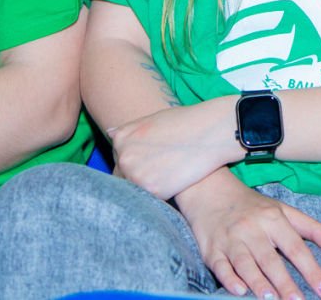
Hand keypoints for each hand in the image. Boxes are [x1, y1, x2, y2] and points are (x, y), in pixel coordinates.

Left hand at [108, 98, 240, 202]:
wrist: (211, 131)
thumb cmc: (186, 122)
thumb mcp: (153, 119)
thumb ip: (130, 131)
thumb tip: (109, 133)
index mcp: (121, 138)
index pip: (118, 161)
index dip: (135, 164)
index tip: (151, 164)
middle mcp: (124, 156)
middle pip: (122, 178)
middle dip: (138, 178)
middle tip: (161, 173)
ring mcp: (136, 175)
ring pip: (134, 192)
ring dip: (147, 190)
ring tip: (168, 180)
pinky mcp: (153, 190)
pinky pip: (150, 201)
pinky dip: (159, 198)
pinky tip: (173, 187)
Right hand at [176, 171, 320, 299]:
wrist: (210, 191)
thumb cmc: (252, 206)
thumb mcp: (283, 211)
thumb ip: (313, 229)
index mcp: (274, 219)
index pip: (297, 248)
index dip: (313, 271)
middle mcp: (253, 229)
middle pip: (271, 260)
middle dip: (286, 283)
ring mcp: (231, 240)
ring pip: (246, 264)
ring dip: (258, 282)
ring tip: (271, 299)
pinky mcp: (212, 250)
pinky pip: (220, 266)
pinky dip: (229, 279)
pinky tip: (239, 290)